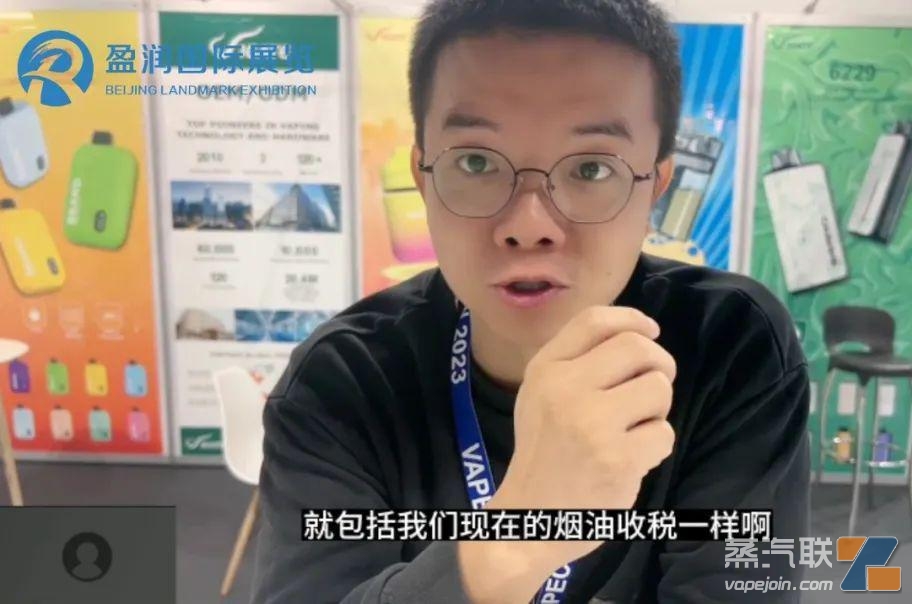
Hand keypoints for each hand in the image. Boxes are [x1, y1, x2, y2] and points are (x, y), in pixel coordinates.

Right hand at [496, 306, 676, 561]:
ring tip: (634, 428)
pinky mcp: (617, 459)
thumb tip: (637, 333)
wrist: (529, 518)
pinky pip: (663, 433)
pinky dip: (654, 447)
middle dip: (659, 364)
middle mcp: (564, 388)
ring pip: (658, 388)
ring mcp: (591, 424)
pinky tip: (630, 460)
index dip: (633, 319)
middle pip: (638, 348)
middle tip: (653, 386)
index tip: (650, 331)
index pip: (595, 320)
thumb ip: (577, 362)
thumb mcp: (540, 394)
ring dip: (656, 409)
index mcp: (545, 369)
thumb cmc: (543, 452)